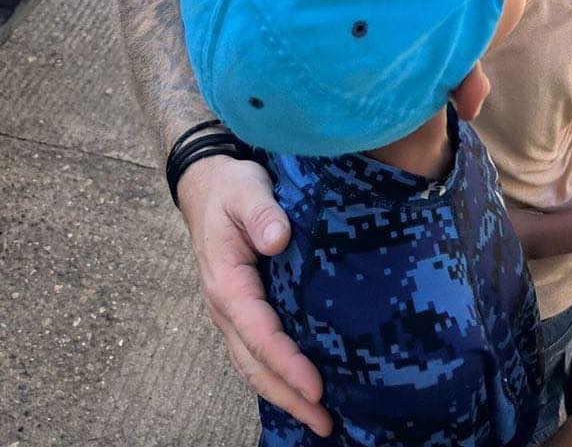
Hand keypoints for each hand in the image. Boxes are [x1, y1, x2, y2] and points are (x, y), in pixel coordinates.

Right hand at [177, 153, 331, 436]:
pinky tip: (301, 387)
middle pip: (255, 363)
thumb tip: (278, 238)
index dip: (287, 364)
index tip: (316, 387)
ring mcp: (233, 312)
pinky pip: (258, 351)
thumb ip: (261, 212)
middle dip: (288, 397)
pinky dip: (277, 375)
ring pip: (254, 364)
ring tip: (319, 419)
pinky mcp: (244, 308)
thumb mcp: (246, 190)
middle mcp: (226, 307)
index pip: (260, 334)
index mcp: (227, 284)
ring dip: (283, 393)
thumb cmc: (232, 188)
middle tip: (325, 423)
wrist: (209, 185)